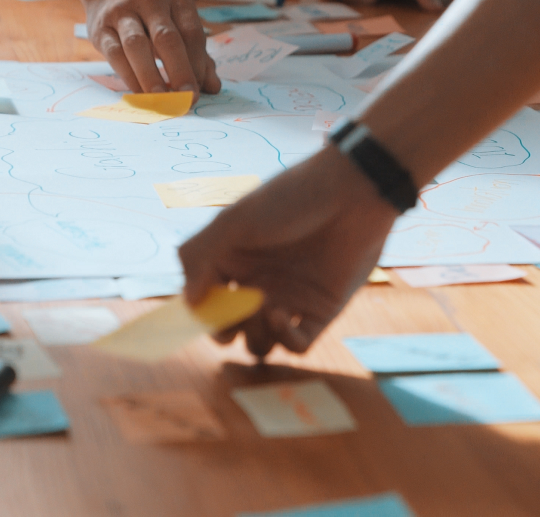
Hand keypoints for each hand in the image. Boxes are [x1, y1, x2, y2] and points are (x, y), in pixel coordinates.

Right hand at [84, 0, 220, 96]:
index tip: (198, 89)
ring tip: (160, 99)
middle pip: (166, 37)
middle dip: (179, 71)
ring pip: (137, 45)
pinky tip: (140, 93)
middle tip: (186, 98)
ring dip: (150, 76)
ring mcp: (122, 11)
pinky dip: (129, 76)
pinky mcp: (101, 28)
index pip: (191, 32)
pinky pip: (116, 54)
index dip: (197, 64)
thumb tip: (213, 87)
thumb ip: (199, 56)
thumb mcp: (178, 24)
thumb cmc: (152, 16)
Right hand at [179, 147, 395, 357]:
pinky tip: (281, 313)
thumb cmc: (289, 199)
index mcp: (234, 260)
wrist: (350, 194)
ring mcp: (289, 300)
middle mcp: (258, 283)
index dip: (200, 312)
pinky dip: (285, 339)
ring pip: (261, 343)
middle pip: (231, 328)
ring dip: (254, 337)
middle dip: (224, 332)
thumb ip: (200, 258)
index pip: (206, 299)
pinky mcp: (321, 312)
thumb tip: (188, 302)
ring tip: (261, 309)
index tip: (199, 315)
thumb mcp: (234, 220)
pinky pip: (298, 345)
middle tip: (230, 322)